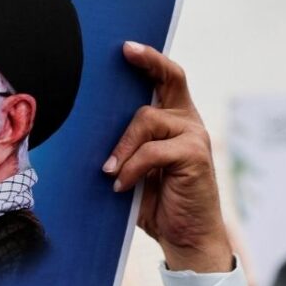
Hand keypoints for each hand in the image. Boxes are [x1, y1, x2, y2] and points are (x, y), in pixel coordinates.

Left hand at [103, 41, 231, 273]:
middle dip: (147, 61)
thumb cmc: (156, 201)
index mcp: (175, 120)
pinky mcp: (195, 155)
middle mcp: (188, 122)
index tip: (126, 47)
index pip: (167, 79)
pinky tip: (122, 185)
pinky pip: (152, 151)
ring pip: (146, 120)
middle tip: (124, 52)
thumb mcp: (136, 166)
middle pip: (170, 79)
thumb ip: (128, 143)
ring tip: (110, 171)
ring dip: (122, 146)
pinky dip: (132, 167)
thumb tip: (91, 123)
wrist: (185, 237)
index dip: (150, 60)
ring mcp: (194, 136)